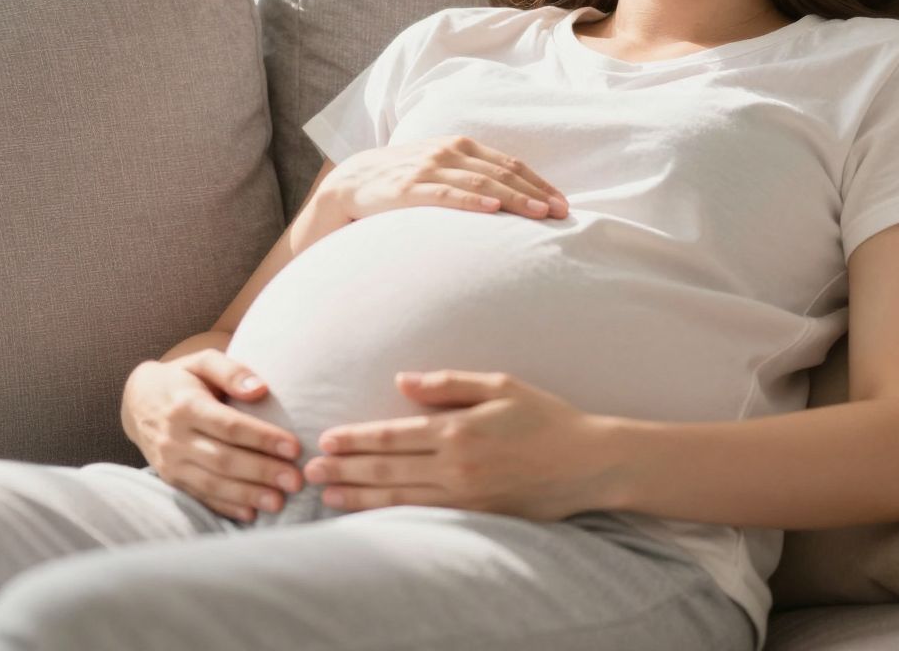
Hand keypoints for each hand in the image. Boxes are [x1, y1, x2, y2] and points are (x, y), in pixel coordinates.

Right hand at [120, 351, 304, 522]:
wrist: (137, 401)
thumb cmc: (181, 379)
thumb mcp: (202, 361)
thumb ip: (232, 370)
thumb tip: (260, 389)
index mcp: (186, 405)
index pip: (229, 426)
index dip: (262, 438)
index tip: (294, 447)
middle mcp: (175, 437)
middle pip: (223, 459)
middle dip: (262, 471)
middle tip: (295, 480)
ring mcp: (170, 462)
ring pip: (212, 483)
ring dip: (247, 495)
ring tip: (279, 502)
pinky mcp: (170, 479)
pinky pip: (200, 496)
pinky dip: (225, 507)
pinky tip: (251, 513)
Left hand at [302, 371, 619, 521]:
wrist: (588, 463)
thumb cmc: (546, 417)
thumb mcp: (500, 385)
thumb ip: (447, 384)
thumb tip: (399, 381)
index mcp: (459, 430)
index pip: (392, 436)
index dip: (354, 439)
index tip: (325, 439)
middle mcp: (457, 466)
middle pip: (386, 469)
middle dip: (344, 469)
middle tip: (309, 471)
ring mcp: (466, 496)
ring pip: (398, 498)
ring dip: (358, 496)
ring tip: (327, 494)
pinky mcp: (477, 516)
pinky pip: (423, 516)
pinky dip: (390, 514)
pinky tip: (369, 513)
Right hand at [322, 137, 569, 222]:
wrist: (350, 183)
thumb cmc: (403, 179)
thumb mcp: (440, 170)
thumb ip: (471, 176)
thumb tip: (512, 198)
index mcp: (460, 146)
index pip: (510, 164)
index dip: (538, 183)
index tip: (562, 204)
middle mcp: (448, 152)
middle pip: (502, 173)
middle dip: (535, 193)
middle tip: (561, 213)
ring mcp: (428, 169)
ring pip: (480, 184)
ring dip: (513, 199)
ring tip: (538, 214)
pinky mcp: (408, 188)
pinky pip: (445, 194)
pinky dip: (471, 201)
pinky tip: (492, 211)